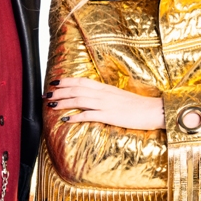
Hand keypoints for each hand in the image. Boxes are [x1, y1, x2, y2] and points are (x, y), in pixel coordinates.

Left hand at [48, 78, 164, 129]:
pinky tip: (66, 119)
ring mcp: (106, 104)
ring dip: (64, 102)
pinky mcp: (109, 115)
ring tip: (52, 104)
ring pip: (79, 100)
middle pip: (77, 89)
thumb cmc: (138, 106)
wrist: (153, 110)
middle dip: (60, 91)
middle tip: (47, 94)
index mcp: (105, 88)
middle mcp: (103, 94)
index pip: (82, 81)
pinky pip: (88, 115)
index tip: (54, 83)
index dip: (66, 81)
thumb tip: (93, 98)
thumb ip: (106, 96)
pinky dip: (76, 116)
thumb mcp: (119, 97)